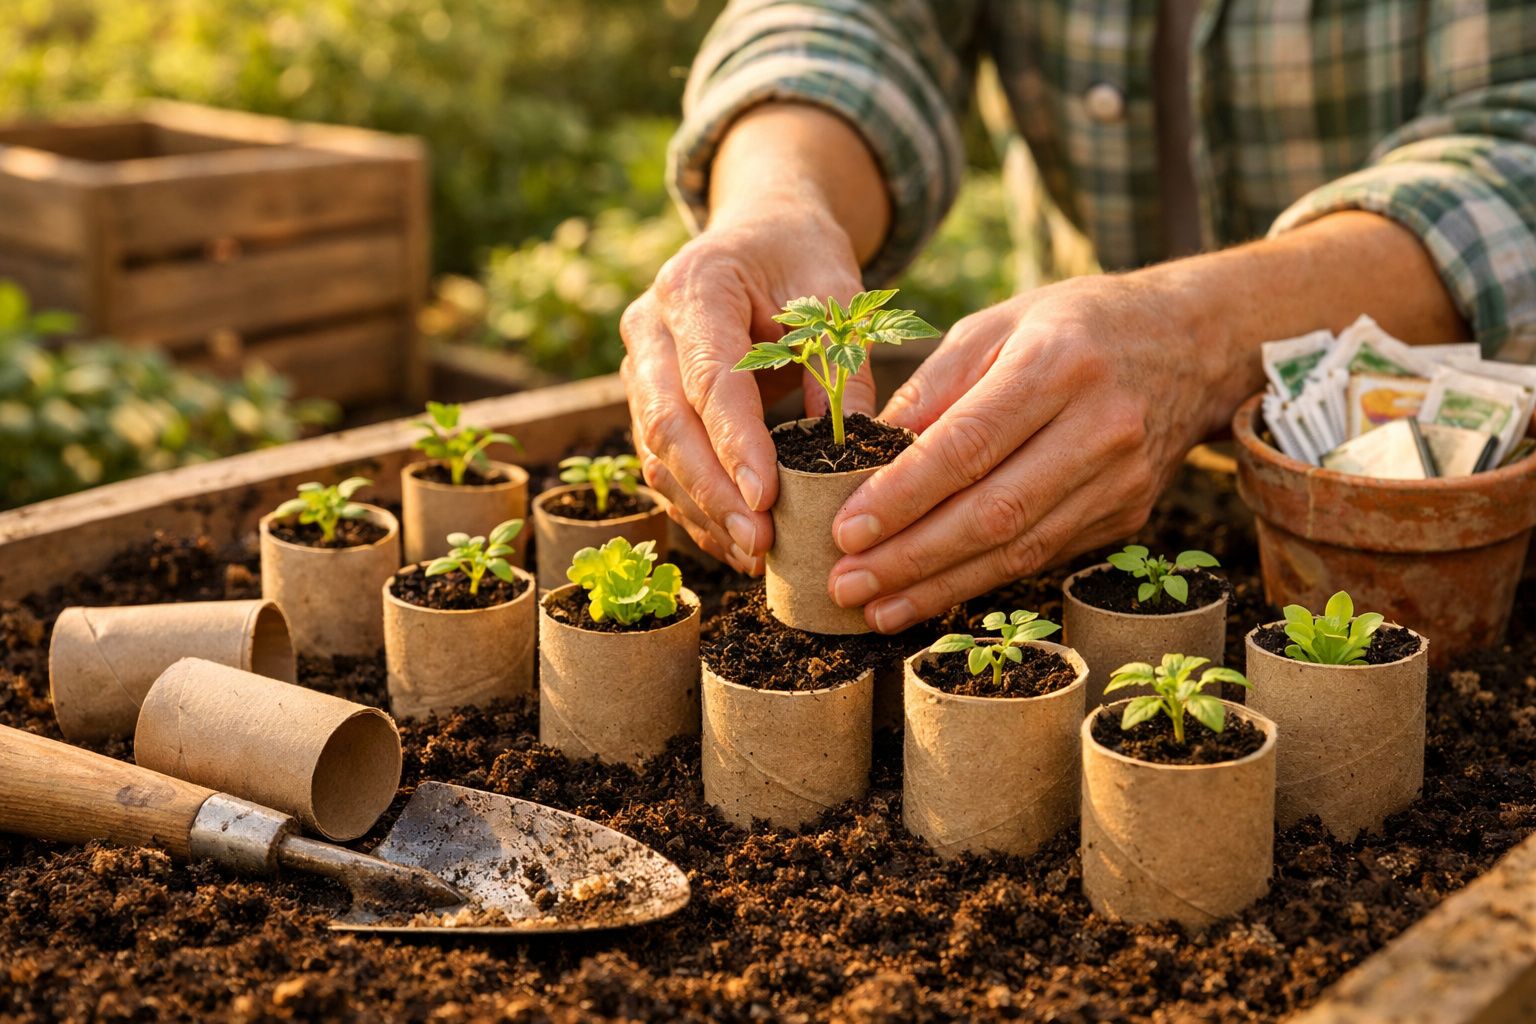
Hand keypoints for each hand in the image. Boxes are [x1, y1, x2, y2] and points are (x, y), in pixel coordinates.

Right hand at [620, 199, 874, 573]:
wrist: (759, 235)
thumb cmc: (801, 259)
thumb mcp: (836, 295)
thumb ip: (841, 363)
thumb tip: (853, 450)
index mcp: (695, 287)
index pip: (709, 377)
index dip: (733, 443)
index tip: (765, 498)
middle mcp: (649, 328)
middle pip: (666, 423)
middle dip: (712, 491)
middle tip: (758, 543)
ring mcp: (638, 368)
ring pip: (656, 453)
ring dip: (702, 510)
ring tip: (753, 555)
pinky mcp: (645, 402)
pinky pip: (662, 465)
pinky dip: (696, 508)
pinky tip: (735, 542)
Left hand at [827, 273, 1234, 631]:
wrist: (1193, 342)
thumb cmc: (1074, 327)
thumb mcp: (997, 326)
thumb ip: (931, 388)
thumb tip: (865, 457)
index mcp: (1057, 364)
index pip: (968, 445)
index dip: (903, 496)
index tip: (846, 530)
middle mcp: (1100, 427)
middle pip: (994, 512)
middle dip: (911, 558)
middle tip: (846, 584)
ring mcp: (1123, 480)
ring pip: (1020, 550)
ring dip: (941, 587)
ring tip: (876, 607)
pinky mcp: (1130, 516)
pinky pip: (1044, 556)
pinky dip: (983, 580)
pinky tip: (932, 594)